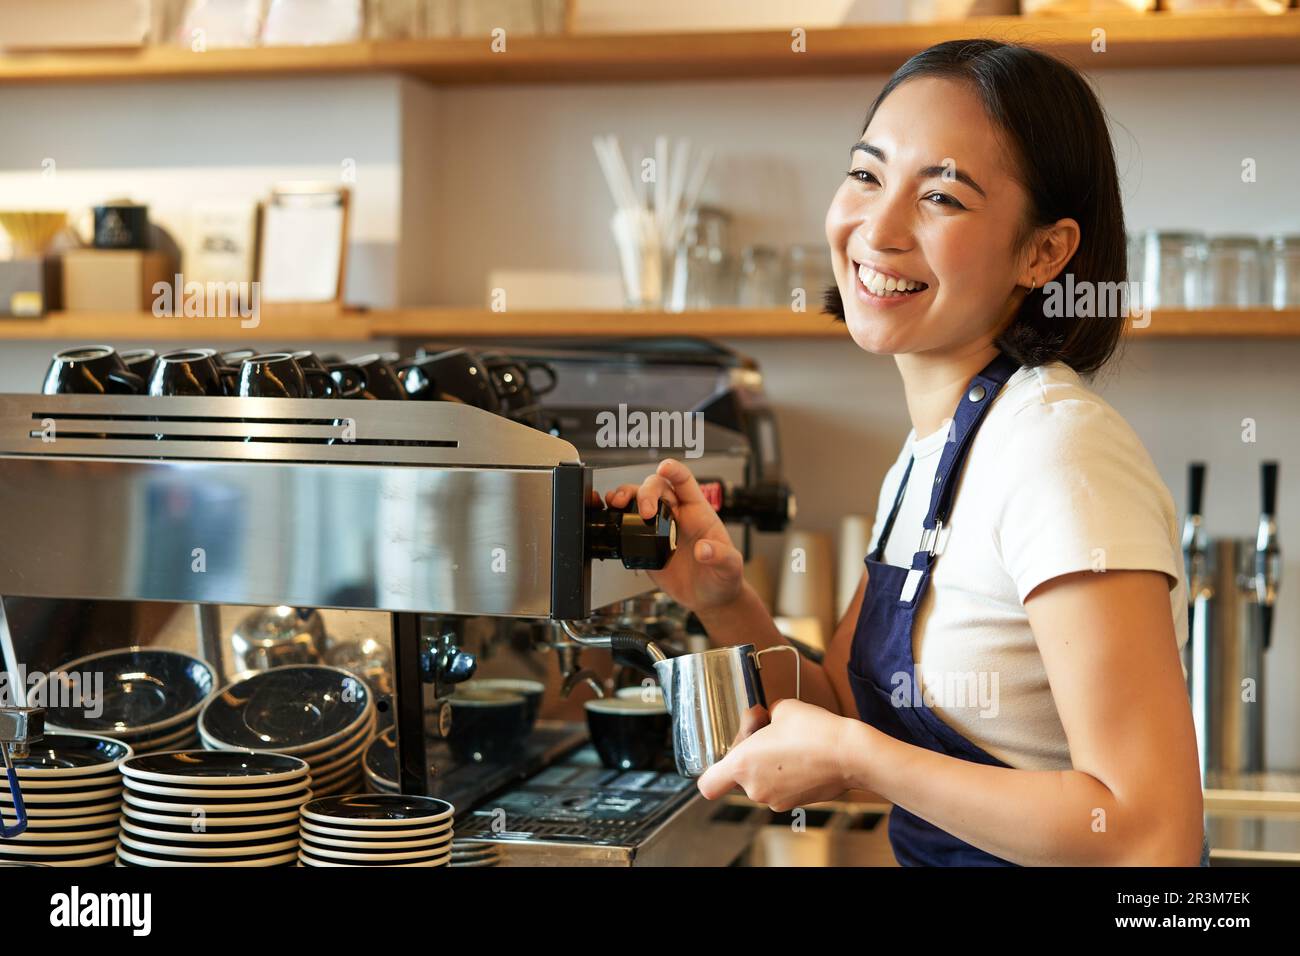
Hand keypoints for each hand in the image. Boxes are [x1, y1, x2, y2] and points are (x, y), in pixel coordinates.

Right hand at [604, 458, 743, 613]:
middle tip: (645, 512)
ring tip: (617, 503)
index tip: (664, 468)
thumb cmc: (723, 577)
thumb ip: (721, 556)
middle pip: (657, 487)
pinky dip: (617, 516)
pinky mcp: (646, 544)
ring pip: (638, 500)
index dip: (674, 471)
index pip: (685, 482)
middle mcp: (677, 515)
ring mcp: (660, 529)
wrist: (709, 598)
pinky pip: (628, 525)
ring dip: (626, 496)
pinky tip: (611, 516)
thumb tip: (703, 549)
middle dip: (646, 492)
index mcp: (699, 512)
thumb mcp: (730, 567)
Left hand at [696, 699, 857, 811]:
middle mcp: (755, 788)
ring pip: (761, 780)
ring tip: (787, 739)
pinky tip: (801, 754)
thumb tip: (764, 718)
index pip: (708, 784)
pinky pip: (780, 786)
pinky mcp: (796, 803)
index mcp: (743, 765)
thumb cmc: (815, 731)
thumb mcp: (782, 708)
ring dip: (768, 762)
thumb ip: (764, 716)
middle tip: (765, 727)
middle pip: (738, 775)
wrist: (851, 755)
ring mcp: (776, 799)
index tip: (728, 752)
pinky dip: (786, 773)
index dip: (713, 770)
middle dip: (749, 751)